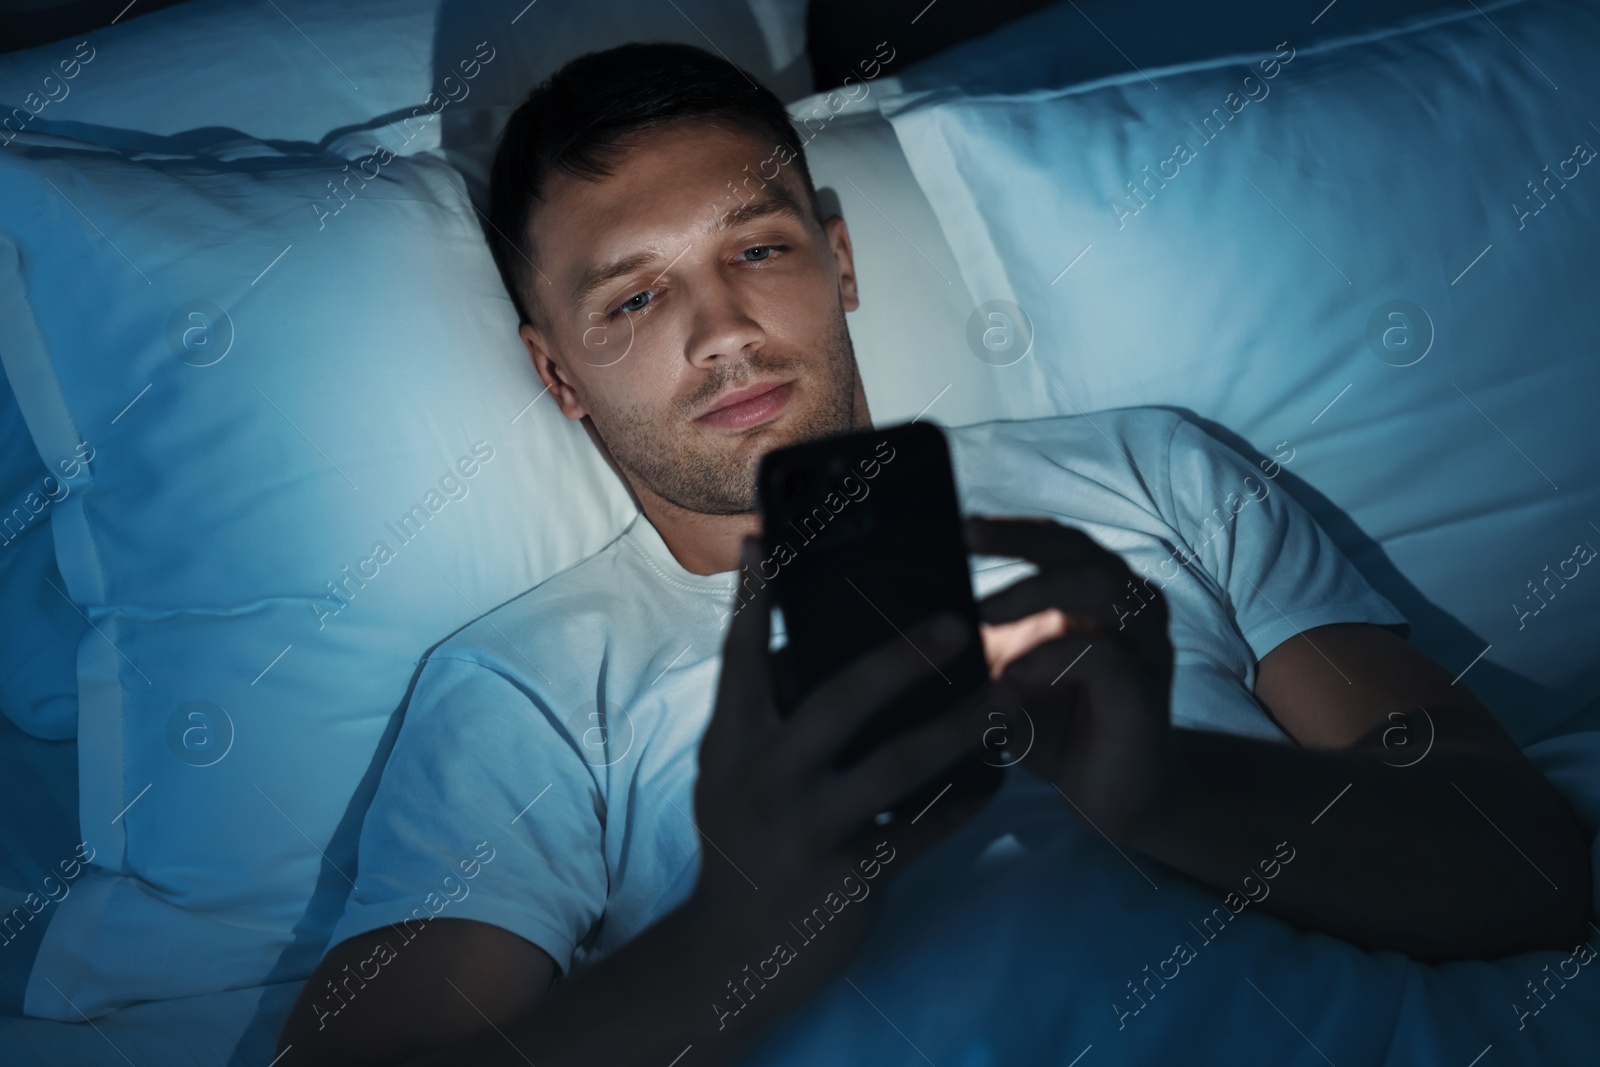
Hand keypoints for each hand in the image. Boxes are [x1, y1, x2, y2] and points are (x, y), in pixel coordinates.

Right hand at [690, 536, 1005, 990]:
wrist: (727, 960)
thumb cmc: (739, 849)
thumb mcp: (726, 777)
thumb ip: (756, 719)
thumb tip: (794, 647)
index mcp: (730, 744)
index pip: (741, 655)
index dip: (756, 595)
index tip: (767, 535)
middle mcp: (762, 778)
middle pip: (839, 699)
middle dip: (901, 655)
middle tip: (959, 620)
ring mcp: (804, 829)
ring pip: (897, 764)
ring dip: (960, 725)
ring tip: (1007, 697)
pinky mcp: (845, 879)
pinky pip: (922, 831)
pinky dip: (965, 803)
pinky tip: (999, 778)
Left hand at [965, 515, 1174, 841]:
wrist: (1115, 799)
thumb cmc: (1057, 729)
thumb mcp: (1005, 677)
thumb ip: (977, 644)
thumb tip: (906, 619)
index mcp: (1097, 595)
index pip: (1056, 540)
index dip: (1011, 528)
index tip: (957, 524)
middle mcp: (1130, 608)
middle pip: (1079, 549)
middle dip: (1019, 542)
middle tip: (965, 543)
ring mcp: (1145, 648)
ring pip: (1102, 589)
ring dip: (1035, 593)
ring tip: (981, 615)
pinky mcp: (1146, 694)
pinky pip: (1106, 657)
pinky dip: (1054, 660)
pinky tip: (1013, 677)